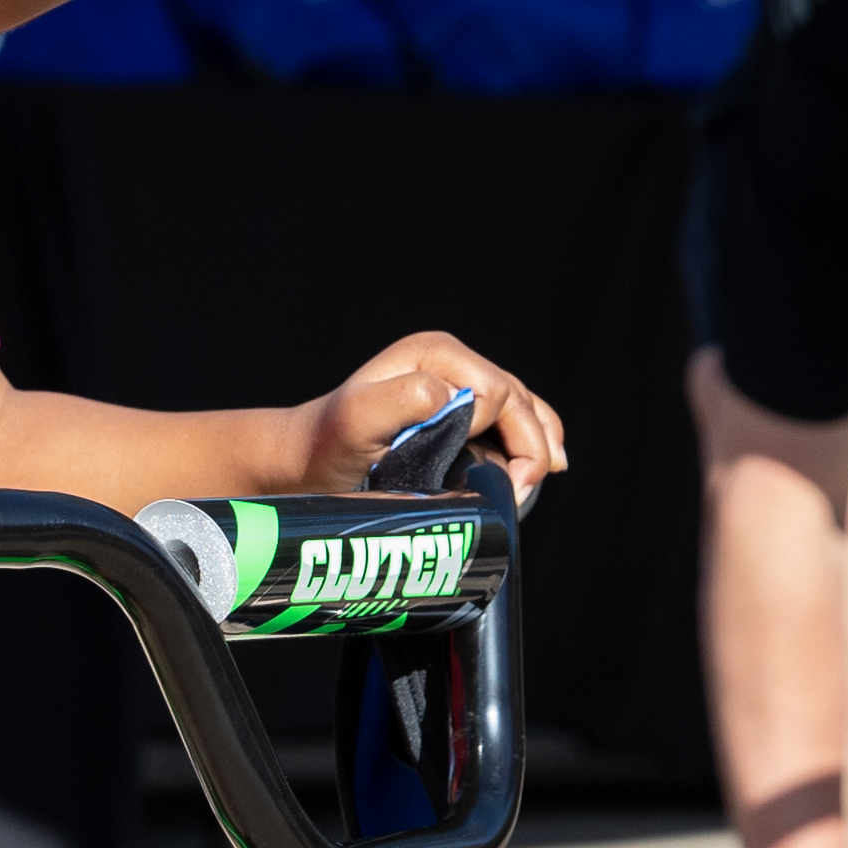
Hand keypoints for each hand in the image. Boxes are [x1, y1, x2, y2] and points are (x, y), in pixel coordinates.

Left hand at [297, 334, 566, 496]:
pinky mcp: (460, 410)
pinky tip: (542, 467)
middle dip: (529, 447)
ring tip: (527, 486)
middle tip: (517, 493)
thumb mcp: (356, 421)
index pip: (497, 390)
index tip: (482, 475)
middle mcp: (449, 362)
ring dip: (535, 448)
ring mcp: (457, 384)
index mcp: (433, 354)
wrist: (306, 461)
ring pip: (522, 410)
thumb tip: (453, 396)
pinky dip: (532, 443)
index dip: (500, 433)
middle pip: (517, 400)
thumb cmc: (326, 446)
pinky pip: (512, 421)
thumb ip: (404, 399)